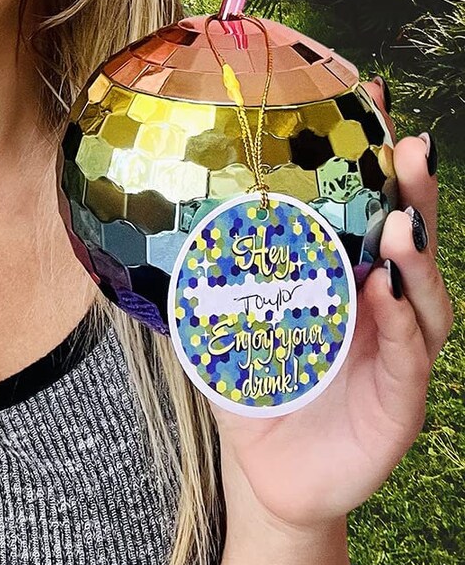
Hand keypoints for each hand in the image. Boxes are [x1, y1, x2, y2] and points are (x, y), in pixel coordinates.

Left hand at [212, 77, 452, 534]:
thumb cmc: (248, 383)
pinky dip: (401, 323)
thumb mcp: (216, 320)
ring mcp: (396, 349)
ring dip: (416, 254)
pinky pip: (410, 355)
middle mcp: (377, 303)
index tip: (367, 96)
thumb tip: (143, 211)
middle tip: (408, 146)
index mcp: (338, 275)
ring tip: (402, 220)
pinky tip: (384, 294)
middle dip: (414, 191)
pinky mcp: (400, 399)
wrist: (266, 469)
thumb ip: (197, 269)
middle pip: (409, 238)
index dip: (371, 156)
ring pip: (422, 294)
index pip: (363, 207)